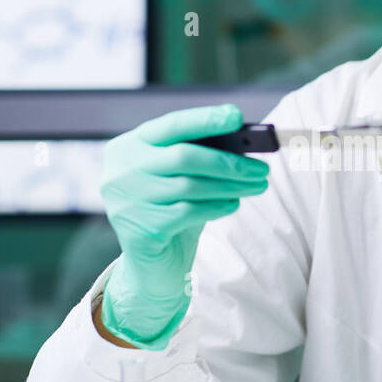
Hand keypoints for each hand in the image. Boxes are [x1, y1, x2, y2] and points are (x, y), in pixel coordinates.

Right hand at [99, 104, 268, 347]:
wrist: (150, 265)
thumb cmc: (170, 210)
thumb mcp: (179, 177)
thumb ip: (198, 156)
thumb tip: (242, 141)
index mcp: (128, 146)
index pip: (169, 125)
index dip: (204, 119)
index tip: (236, 117)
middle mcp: (120, 170)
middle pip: (184, 156)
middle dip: (229, 161)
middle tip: (261, 168)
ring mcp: (125, 201)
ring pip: (190, 185)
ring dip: (231, 185)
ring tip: (256, 186)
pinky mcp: (139, 229)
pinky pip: (189, 211)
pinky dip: (217, 206)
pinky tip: (233, 204)